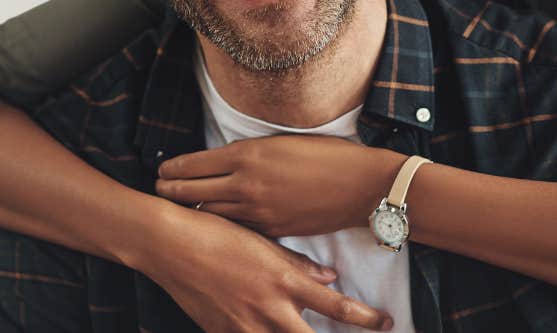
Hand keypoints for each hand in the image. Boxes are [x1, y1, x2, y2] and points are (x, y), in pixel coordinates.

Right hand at [141, 206, 393, 331]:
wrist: (169, 244)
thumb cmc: (217, 234)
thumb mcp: (264, 242)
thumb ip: (299, 265)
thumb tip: (329, 279)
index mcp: (284, 281)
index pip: (337, 307)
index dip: (366, 319)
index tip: (387, 323)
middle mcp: (269, 309)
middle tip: (366, 331)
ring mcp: (244, 327)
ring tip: (306, 332)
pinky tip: (266, 331)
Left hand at [156, 135, 405, 237]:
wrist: (360, 185)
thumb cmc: (327, 155)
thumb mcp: (282, 142)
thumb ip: (250, 152)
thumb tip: (226, 160)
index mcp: (246, 155)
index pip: (193, 164)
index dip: (171, 168)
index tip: (161, 169)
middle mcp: (245, 185)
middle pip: (192, 192)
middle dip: (170, 191)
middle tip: (159, 189)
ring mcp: (257, 211)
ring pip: (210, 213)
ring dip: (192, 209)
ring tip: (180, 206)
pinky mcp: (272, 231)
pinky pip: (237, 228)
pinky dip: (223, 223)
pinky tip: (216, 222)